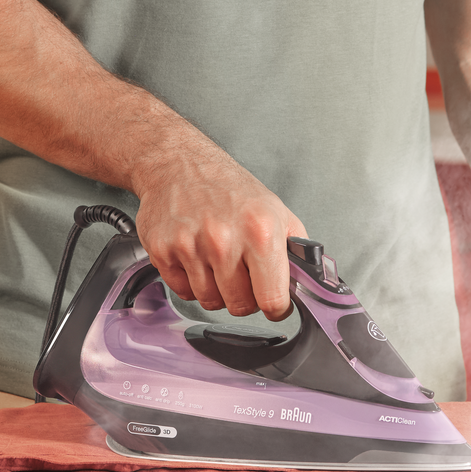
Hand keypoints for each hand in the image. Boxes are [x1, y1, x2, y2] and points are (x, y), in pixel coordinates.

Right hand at [134, 144, 305, 321]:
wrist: (180, 164)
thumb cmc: (229, 188)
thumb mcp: (277, 211)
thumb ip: (295, 251)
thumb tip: (308, 284)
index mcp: (259, 231)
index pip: (273, 299)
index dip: (276, 307)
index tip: (274, 303)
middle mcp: (224, 240)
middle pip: (241, 306)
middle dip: (245, 296)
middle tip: (242, 274)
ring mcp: (190, 247)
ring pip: (210, 302)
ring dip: (216, 290)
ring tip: (217, 261)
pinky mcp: (163, 252)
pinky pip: (183, 291)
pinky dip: (191, 282)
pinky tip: (196, 258)